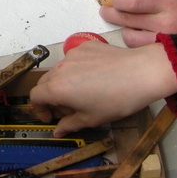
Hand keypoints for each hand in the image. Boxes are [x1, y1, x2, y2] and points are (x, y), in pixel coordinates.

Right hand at [30, 41, 176, 135]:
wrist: (141, 74)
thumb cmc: (118, 98)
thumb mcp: (92, 119)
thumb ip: (69, 125)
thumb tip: (58, 131)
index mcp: (57, 88)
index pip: (35, 97)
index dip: (39, 109)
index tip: (51, 116)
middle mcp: (60, 68)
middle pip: (45, 82)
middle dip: (52, 97)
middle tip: (69, 109)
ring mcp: (73, 54)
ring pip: (60, 70)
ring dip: (65, 83)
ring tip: (85, 93)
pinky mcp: (86, 46)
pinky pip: (74, 59)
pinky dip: (78, 69)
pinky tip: (95, 78)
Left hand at [103, 0, 176, 46]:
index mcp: (170, 4)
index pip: (134, 2)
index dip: (118, 0)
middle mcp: (166, 24)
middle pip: (128, 19)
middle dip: (112, 14)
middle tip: (106, 11)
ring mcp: (166, 42)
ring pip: (131, 39)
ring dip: (123, 31)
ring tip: (125, 25)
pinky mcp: (166, 56)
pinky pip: (141, 51)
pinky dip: (135, 44)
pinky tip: (137, 36)